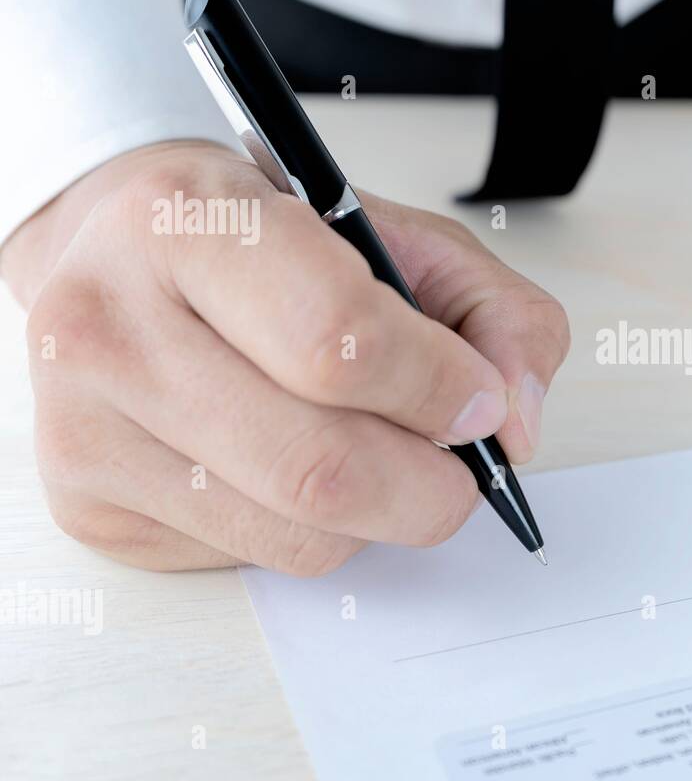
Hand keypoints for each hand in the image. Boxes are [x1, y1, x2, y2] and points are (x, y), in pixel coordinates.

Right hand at [2, 141, 569, 573]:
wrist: (127, 254)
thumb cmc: (274, 243)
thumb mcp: (402, 238)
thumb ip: (497, 314)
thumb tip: (516, 428)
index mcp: (185, 222)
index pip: (337, 341)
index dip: (438, 388)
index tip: (481, 402)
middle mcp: (108, 325)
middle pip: (320, 466)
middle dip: (430, 486)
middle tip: (458, 469)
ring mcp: (86, 428)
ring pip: (297, 532)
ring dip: (380, 515)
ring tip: (384, 457)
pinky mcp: (93, 508)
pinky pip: (256, 558)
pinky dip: (317, 530)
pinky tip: (301, 466)